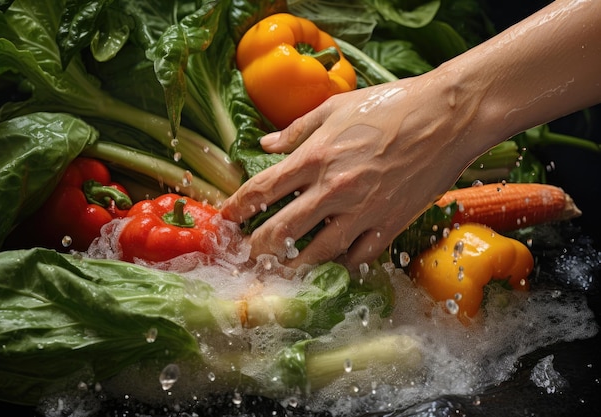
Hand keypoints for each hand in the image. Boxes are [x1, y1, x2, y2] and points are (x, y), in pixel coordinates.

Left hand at [221, 74, 484, 269]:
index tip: (226, 219)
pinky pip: (359, 256)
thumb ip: (297, 129)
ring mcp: (362, 211)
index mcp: (316, 157)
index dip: (238, 207)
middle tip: (248, 255)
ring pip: (317, 252)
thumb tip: (266, 143)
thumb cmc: (392, 105)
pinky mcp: (389, 224)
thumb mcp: (337, 107)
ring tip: (282, 271)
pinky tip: (333, 265)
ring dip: (295, 265)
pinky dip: (343, 264)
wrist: (446, 117)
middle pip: (282, 230)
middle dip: (258, 247)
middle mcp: (333, 189)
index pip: (263, 189)